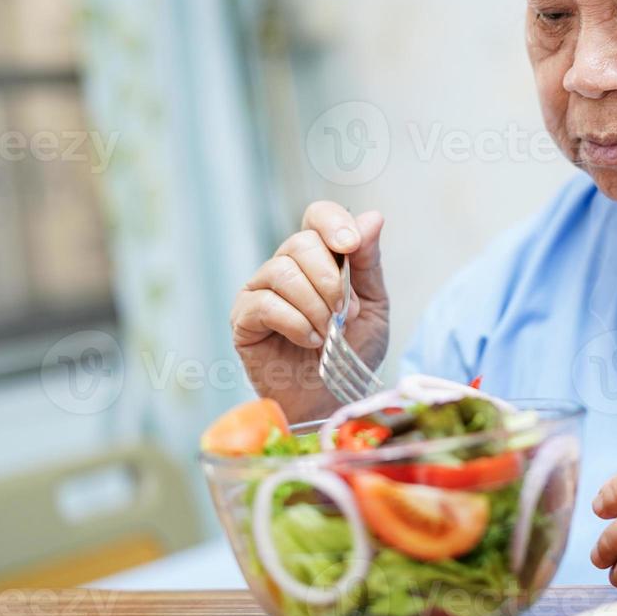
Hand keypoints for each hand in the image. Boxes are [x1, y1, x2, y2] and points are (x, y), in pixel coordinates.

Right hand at [230, 202, 389, 422]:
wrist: (333, 399)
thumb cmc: (352, 353)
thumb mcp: (373, 306)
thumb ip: (369, 262)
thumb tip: (372, 217)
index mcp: (319, 258)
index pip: (317, 216)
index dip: (333, 223)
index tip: (351, 245)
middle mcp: (286, 268)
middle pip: (301, 243)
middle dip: (330, 279)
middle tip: (345, 313)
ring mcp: (260, 292)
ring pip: (283, 272)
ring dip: (315, 305)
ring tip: (328, 333)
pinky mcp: (243, 319)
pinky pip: (265, 304)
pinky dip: (295, 323)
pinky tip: (309, 341)